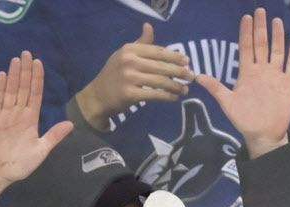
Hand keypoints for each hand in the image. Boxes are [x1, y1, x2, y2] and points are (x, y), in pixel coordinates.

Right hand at [0, 51, 72, 204]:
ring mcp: (4, 114)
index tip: (40, 65)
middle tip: (28, 53)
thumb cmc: (20, 164)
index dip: (37, 80)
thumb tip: (71, 124)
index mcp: (31, 120)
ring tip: (17, 59)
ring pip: (11, 91)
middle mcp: (18, 114)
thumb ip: (54, 136)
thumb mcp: (41, 151)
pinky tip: (3, 75)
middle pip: (23, 88)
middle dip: (26, 71)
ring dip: (14, 75)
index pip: (35, 95)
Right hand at [75, 22, 192, 128]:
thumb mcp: (125, 55)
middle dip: (179, 72)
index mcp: (129, 49)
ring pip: (160, 81)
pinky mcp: (130, 94)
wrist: (98, 96)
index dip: (174, 56)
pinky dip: (167, 96)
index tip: (187, 61)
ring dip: (176, 86)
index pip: (158, 51)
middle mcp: (129, 61)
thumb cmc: (115, 74)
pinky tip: (174, 98)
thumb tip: (149, 26)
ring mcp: (129, 77)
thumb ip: (141, 43)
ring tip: (185, 89)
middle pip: (162, 66)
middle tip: (191, 76)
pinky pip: (155, 94)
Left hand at [197, 9, 289, 157]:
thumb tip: (197, 76)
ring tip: (277, 21)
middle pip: (261, 44)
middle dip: (260, 28)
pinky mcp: (288, 84)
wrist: (263, 134)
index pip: (246, 48)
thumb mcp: (227, 103)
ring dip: (277, 37)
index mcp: (247, 72)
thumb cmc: (244, 119)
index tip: (246, 17)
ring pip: (277, 51)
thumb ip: (216, 88)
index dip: (245, 33)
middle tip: (260, 10)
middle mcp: (262, 71)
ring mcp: (276, 76)